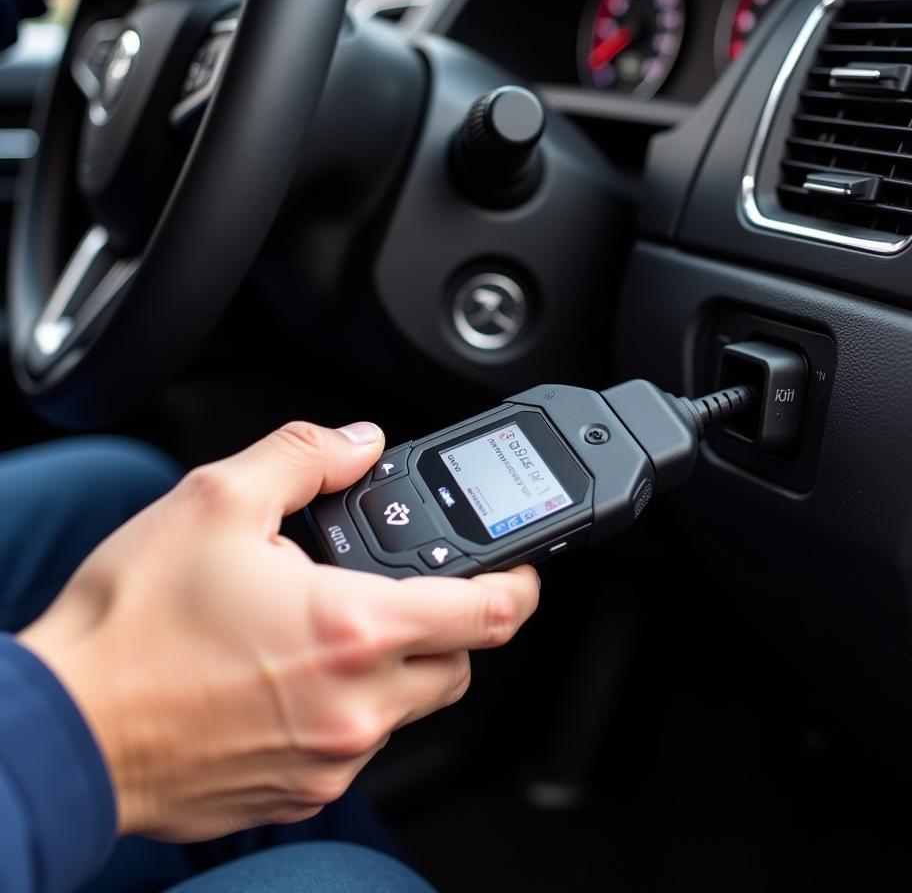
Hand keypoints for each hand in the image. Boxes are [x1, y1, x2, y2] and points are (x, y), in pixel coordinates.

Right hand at [19, 421, 539, 839]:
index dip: (520, 580)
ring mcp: (331, 760)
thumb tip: (357, 443)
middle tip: (407, 587)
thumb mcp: (216, 501)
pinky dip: (351, 706)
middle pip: (460, 663)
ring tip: (333, 626)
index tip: (521, 566)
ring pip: (410, 708)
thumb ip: (304, 456)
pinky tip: (295, 674)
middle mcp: (356, 706)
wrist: (65, 731)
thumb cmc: (131, 627)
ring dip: (396, 665)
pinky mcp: (301, 793)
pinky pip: (359, 747)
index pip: (491, 612)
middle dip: (450, 620)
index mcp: (354, 630)